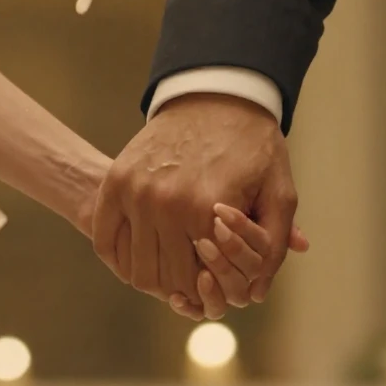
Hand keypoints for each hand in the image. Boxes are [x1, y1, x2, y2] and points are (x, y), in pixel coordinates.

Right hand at [93, 93, 300, 311]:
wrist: (215, 93)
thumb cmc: (252, 144)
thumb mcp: (279, 190)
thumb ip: (275, 242)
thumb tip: (255, 293)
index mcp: (206, 209)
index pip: (201, 280)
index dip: (211, 289)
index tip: (217, 280)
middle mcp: (165, 204)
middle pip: (166, 280)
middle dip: (184, 288)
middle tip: (195, 280)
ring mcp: (135, 192)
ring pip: (136, 269)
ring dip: (153, 277)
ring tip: (171, 268)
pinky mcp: (116, 180)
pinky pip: (106, 241)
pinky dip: (121, 258)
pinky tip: (141, 256)